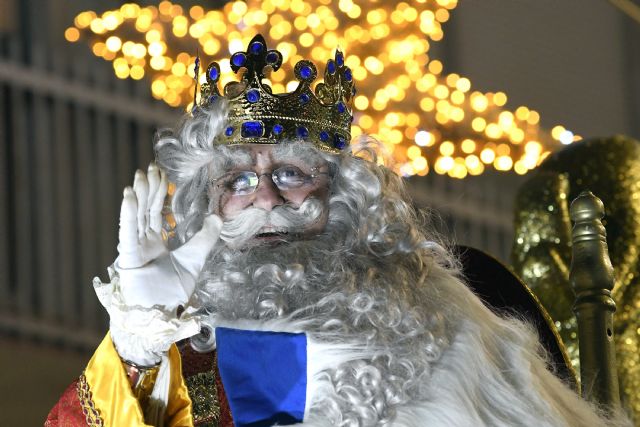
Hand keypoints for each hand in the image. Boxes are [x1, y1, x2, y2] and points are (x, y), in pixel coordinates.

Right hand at [94, 164, 221, 364]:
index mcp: (156, 243)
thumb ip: (206, 239)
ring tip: (140, 176)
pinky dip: (128, 213)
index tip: (163, 175)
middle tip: (152, 168)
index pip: (156, 213)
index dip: (159, 194)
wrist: (161, 315)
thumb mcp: (195, 259)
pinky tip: (130, 196)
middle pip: (146, 210)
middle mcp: (143, 243)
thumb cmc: (173, 292)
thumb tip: (218, 217)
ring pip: (136, 217)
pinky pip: (127, 231)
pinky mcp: (128, 257)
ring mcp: (134, 249)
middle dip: (149, 189)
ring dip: (138, 196)